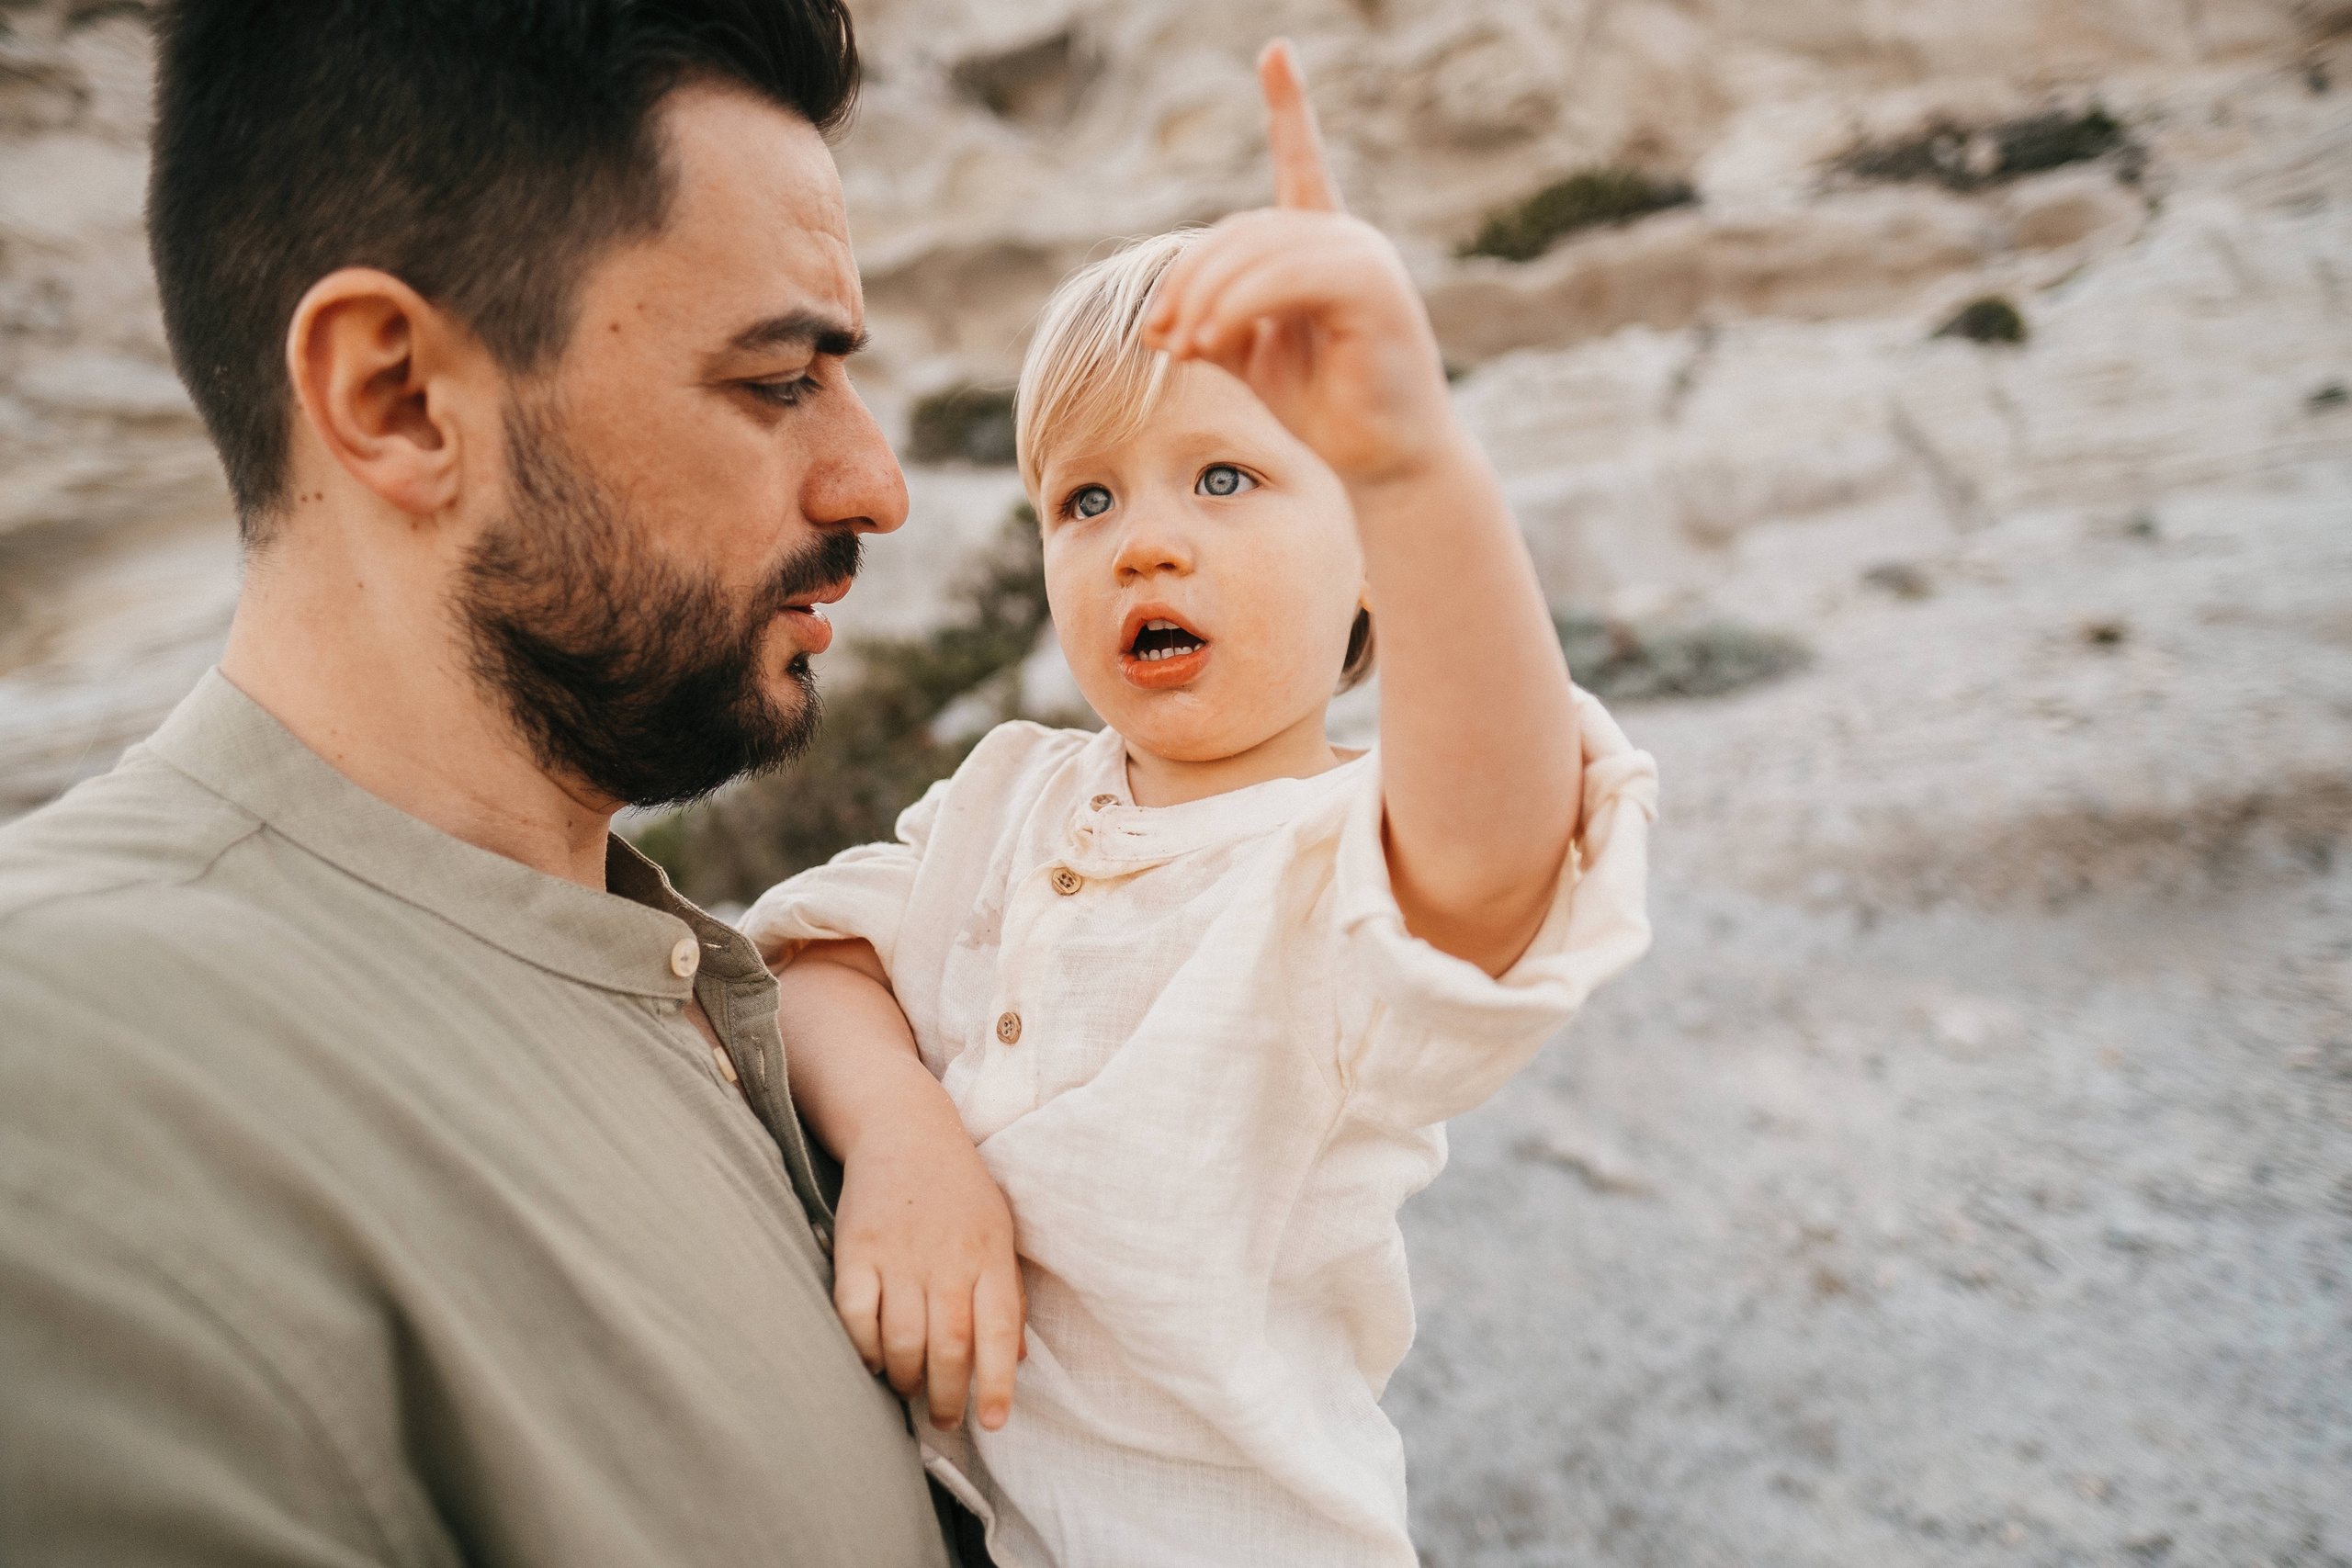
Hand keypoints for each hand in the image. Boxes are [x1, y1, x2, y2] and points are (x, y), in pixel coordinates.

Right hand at [831, 1117, 1026, 1431]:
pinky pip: (856, 1316)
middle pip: (949, 1348)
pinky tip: (874, 1359)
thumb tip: (1018, 1359)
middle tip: (946, 1420)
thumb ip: (1008, 1295)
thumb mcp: (1000, 1234)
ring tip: (911, 1390)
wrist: (906, 1131)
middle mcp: (946, 1261)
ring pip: (902, 1341)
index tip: (995, 1421)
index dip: (997, 1384)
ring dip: (906, 1379)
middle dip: (948, 1397)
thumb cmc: (960, 1191)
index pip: (999, 1334)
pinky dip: (864, 1349)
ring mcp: (898, 1256)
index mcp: (990, 1257)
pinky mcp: (856, 1250)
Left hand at [1140, 40, 1455, 485]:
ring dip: (1204, 300)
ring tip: (1179, 349)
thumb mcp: (1247, 358)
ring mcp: (1364, 258)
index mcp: (1319, 246)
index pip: (1302, 162)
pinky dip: (1237, 306)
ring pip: (1259, 251)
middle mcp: (1346, 239)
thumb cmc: (1316, 416)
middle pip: (1243, 230)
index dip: (1290, 107)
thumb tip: (1156, 313)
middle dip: (1188, 279)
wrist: (1378, 469)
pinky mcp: (1372, 289)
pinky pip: (1287, 277)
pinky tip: (1210, 339)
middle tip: (1156, 336)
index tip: (1276, 53)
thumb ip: (1210, 318)